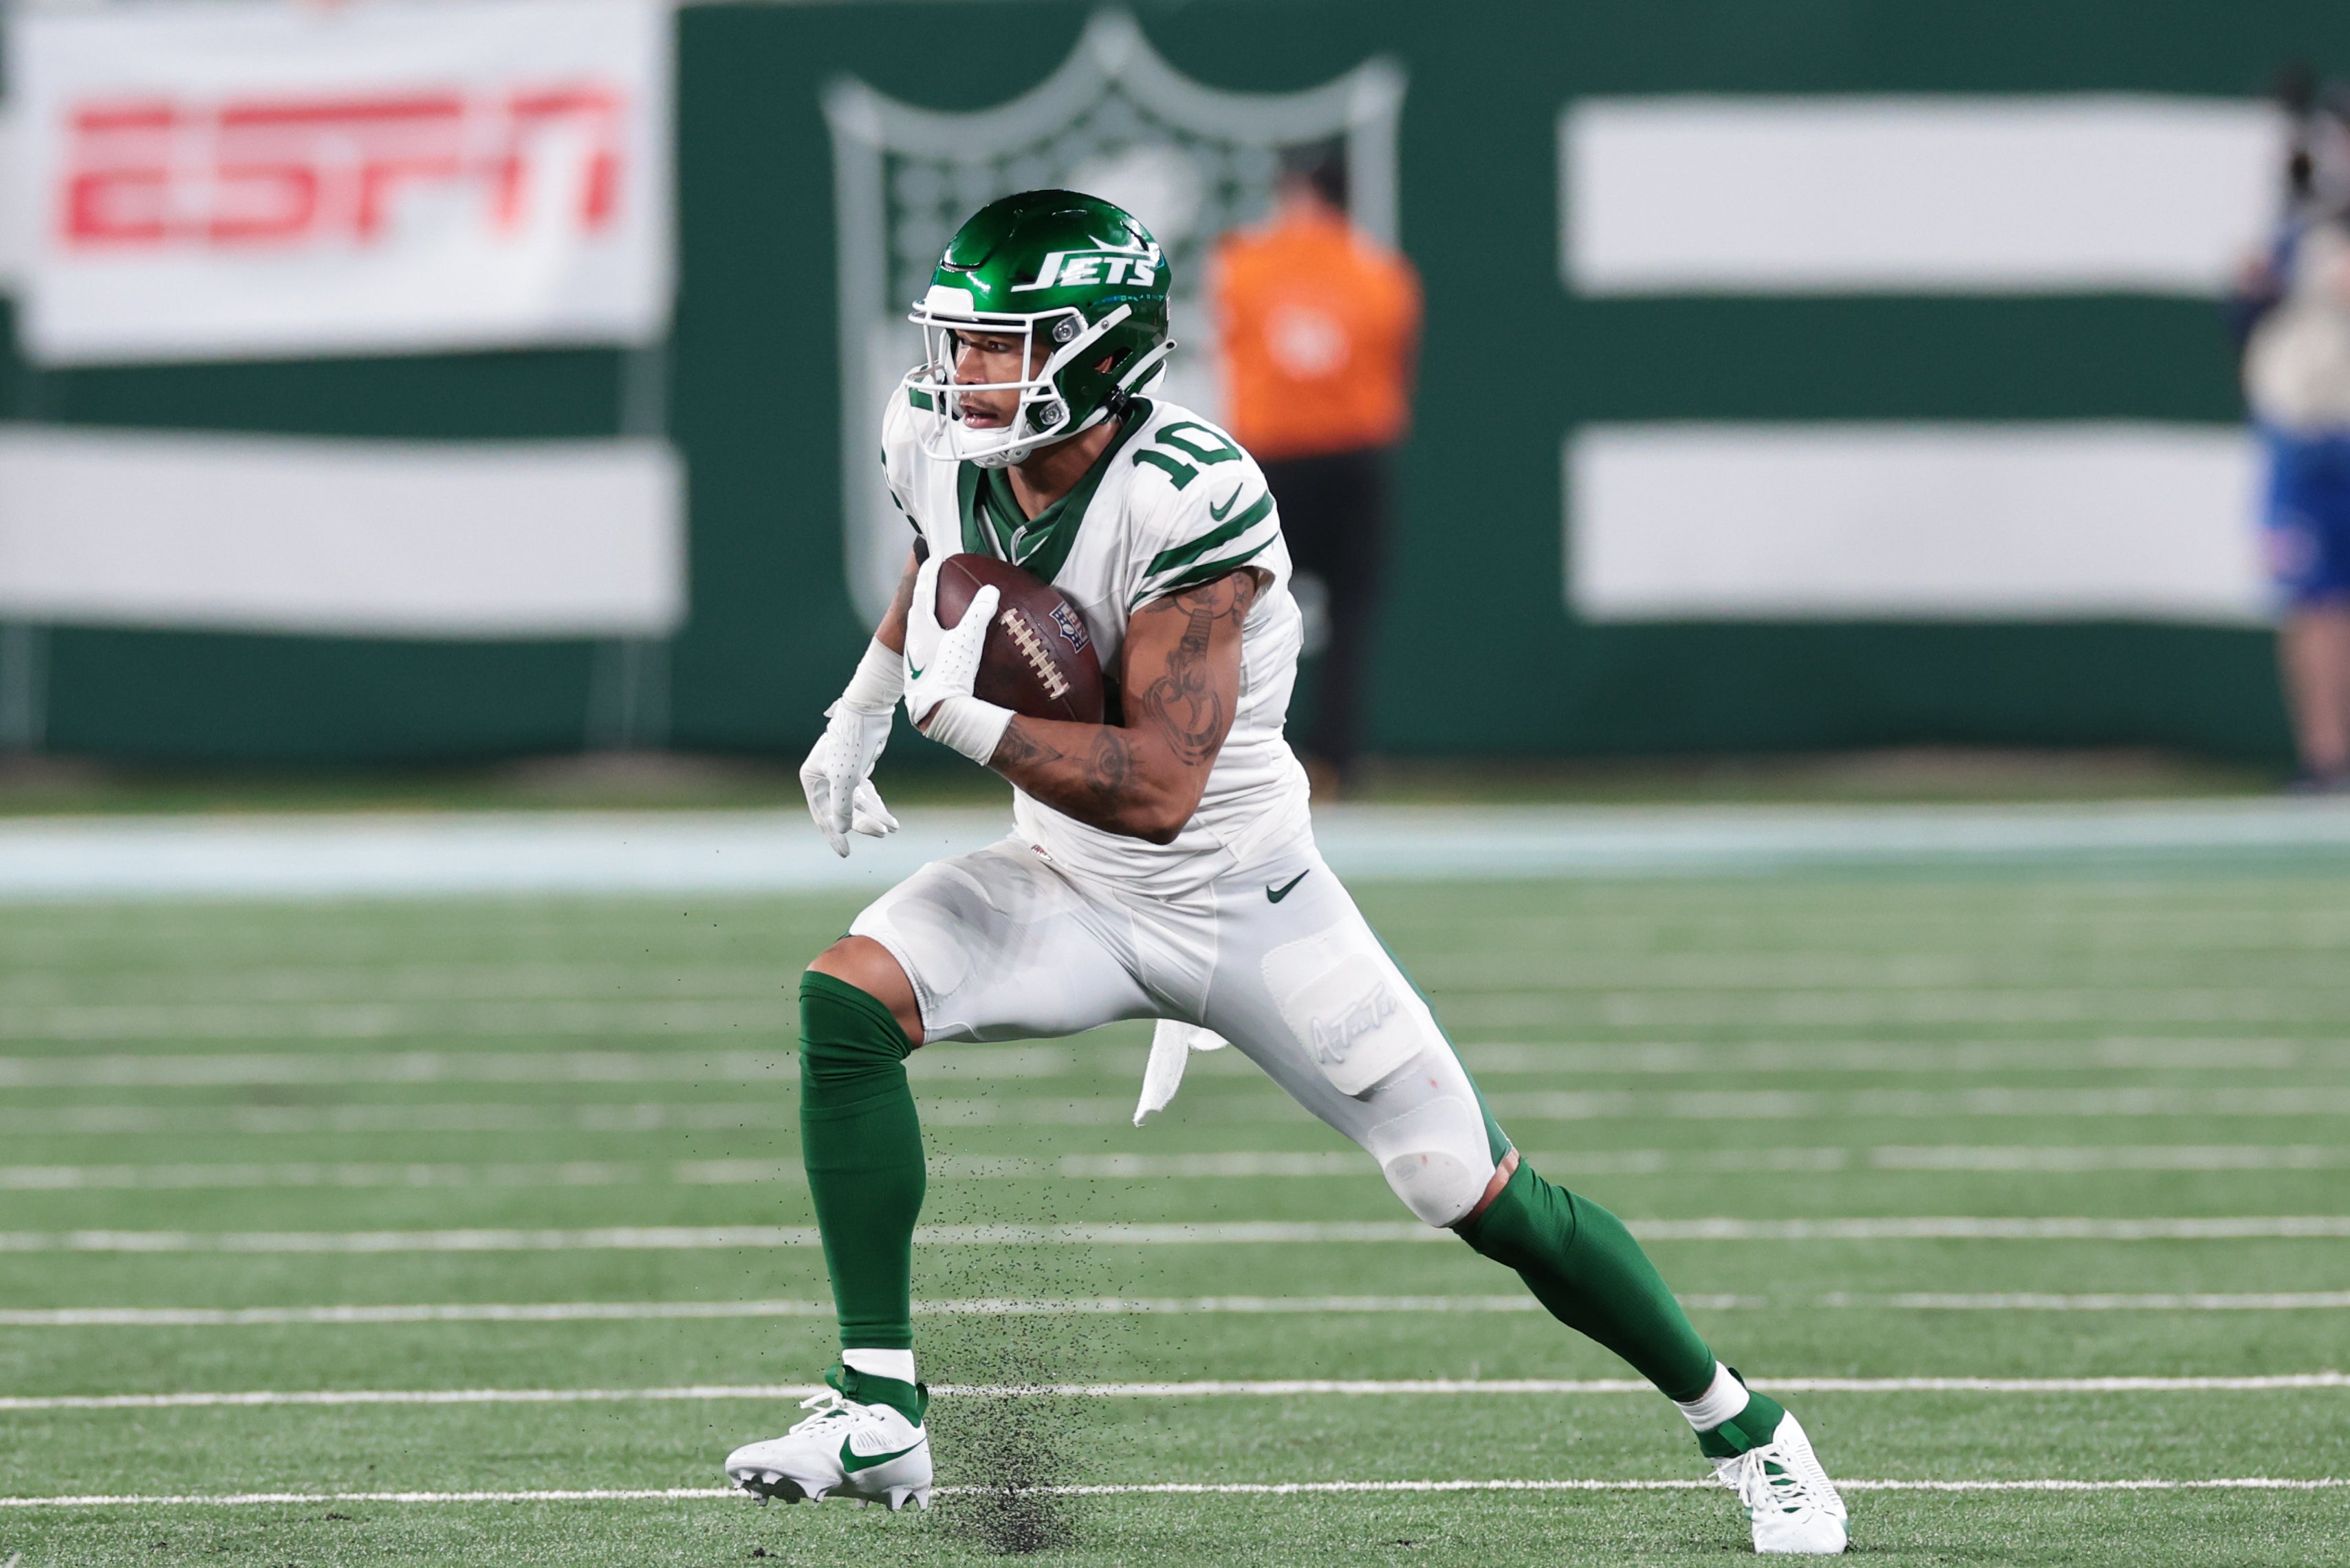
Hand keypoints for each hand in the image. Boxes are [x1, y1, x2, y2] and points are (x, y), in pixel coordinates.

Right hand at [799, 638, 903, 856]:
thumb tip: (841, 830)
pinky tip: (891, 820)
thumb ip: (841, 806)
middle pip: (843, 810)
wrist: (870, 711)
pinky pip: (867, 796)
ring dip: (874, 816)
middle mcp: (824, 777)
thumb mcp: (845, 778)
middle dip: (863, 823)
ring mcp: (842, 774)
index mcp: (812, 778)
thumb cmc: (852, 742)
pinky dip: (878, 806)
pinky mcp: (859, 771)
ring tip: (891, 828)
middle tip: (881, 834)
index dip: (834, 835)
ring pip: (858, 804)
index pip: (822, 814)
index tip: (845, 854)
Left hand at [902, 555, 999, 729]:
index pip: (922, 589)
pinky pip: (928, 645)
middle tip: (939, 580)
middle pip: (918, 608)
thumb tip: (990, 590)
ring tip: (945, 610)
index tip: (936, 556)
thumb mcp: (967, 639)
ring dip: (931, 615)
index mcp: (919, 625)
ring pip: (921, 628)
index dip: (930, 570)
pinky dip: (937, 635)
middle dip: (927, 591)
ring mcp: (915, 658)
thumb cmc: (948, 673)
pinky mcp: (921, 674)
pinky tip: (948, 644)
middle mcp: (912, 639)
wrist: (936, 712)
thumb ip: (979, 613)